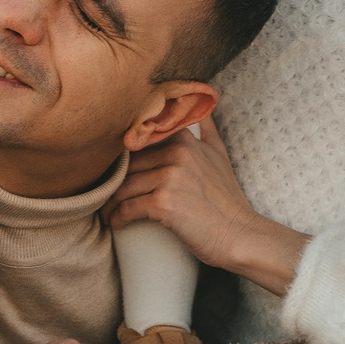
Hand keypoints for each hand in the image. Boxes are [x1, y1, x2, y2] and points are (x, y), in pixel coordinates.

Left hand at [103, 123, 309, 296]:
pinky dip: (117, 217)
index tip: (113, 171)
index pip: (138, 141)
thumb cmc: (227, 199)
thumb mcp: (219, 155)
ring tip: (107, 211)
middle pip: (128, 165)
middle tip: (105, 195)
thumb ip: (207, 130)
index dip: (122, 157)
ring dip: (111, 202)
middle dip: (113, 182)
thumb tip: (203, 110)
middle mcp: (176, 153)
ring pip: (123, 186)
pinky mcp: (164, 202)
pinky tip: (116, 223)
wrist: (239, 233)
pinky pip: (127, 207)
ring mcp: (170, 177)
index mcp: (184, 139)